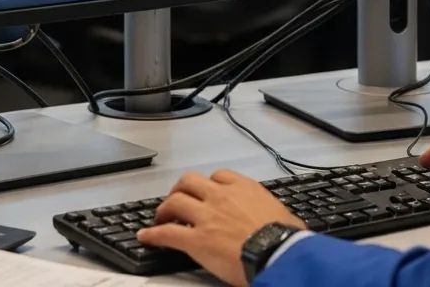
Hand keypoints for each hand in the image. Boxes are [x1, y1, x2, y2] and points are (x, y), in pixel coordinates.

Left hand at [137, 170, 304, 286]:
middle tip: (176, 199)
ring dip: (164, 209)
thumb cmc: (284, 237)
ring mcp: (206, 217)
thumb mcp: (283, 214)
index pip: (218, 176)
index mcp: (243, 188)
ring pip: (175, 202)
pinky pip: (167, 233)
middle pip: (190, 182)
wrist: (276, 252)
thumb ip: (272, 212)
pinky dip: (153, 235)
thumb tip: (284, 221)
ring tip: (159, 217)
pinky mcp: (196, 240)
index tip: (205, 191)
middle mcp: (221, 196)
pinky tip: (146, 237)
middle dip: (180, 189)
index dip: (208, 184)